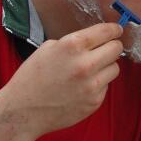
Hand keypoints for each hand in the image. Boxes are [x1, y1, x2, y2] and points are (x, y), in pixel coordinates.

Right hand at [0, 22, 122, 140]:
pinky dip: (98, 84)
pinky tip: (81, 87)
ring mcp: (92, 85)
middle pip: (116, 49)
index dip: (113, 29)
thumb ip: (74, 42)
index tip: (116, 30)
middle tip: (106, 48)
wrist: (23, 111)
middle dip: (112, 46)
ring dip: (106, 66)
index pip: (106, 32)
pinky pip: (105, 86)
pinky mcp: (95, 102)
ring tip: (90, 70)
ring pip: (115, 68)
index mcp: (72, 46)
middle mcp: (86, 64)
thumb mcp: (48, 48)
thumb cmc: (32, 77)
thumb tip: (95, 40)